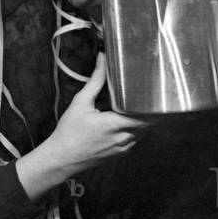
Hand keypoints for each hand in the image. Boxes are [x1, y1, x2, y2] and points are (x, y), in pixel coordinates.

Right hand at [15, 55, 148, 200]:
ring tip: (141, 105)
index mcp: (116, 124)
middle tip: (150, 94)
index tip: (156, 93)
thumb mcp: (81, 102)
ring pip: (144, 132)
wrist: (61, 159)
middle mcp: (124, 138)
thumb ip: (96, 80)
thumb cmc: (69, 132)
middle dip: (150, 110)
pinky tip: (128, 120)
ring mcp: (123, 148)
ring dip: (144, 120)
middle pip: (149, 123)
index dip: (155, 106)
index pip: (147, 116)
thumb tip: (103, 59)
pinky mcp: (120, 154)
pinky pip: (135, 139)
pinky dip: (136, 129)